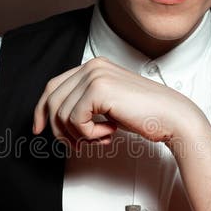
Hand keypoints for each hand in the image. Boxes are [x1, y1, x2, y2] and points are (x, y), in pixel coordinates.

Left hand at [33, 57, 203, 148]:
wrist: (171, 118)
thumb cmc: (145, 115)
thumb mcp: (108, 106)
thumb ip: (85, 104)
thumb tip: (56, 119)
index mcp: (93, 67)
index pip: (53, 86)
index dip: (41, 109)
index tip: (39, 129)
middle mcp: (92, 66)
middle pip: (52, 100)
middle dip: (59, 129)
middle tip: (77, 144)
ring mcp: (94, 75)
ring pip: (62, 114)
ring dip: (79, 135)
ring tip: (101, 138)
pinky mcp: (98, 89)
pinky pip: (75, 120)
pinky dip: (89, 135)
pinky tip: (110, 132)